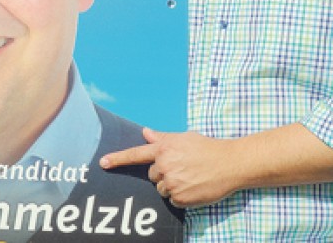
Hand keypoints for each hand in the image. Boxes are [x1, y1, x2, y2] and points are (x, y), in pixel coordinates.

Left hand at [100, 127, 240, 207]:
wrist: (230, 163)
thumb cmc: (207, 148)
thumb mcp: (184, 138)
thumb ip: (163, 138)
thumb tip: (146, 132)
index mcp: (164, 148)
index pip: (136, 154)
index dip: (118, 159)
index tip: (102, 163)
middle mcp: (165, 165)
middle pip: (152, 175)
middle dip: (164, 173)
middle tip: (183, 168)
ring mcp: (172, 182)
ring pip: (161, 189)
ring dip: (172, 185)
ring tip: (190, 177)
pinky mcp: (180, 197)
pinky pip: (172, 200)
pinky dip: (181, 196)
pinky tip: (194, 187)